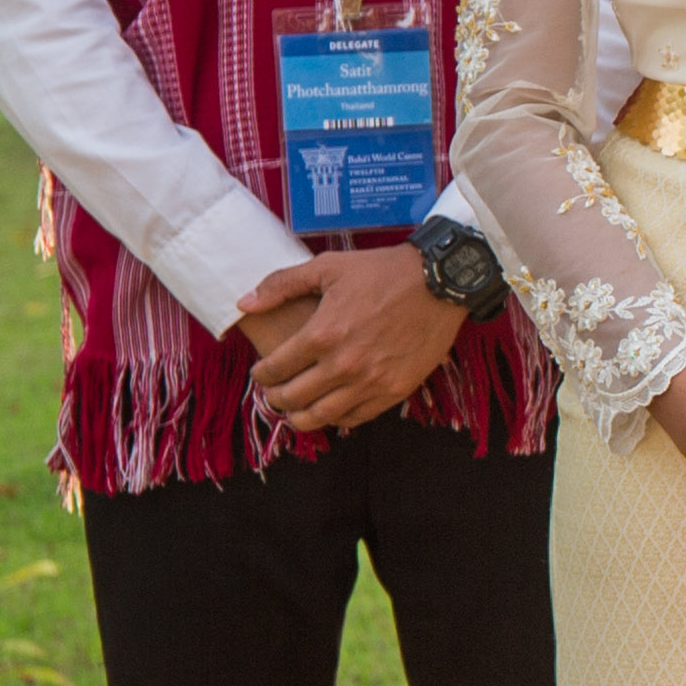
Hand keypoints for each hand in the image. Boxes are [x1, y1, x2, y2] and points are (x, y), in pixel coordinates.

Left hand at [238, 246, 463, 432]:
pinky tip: (331, 410)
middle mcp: (343, 365)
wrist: (440, 281)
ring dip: (300, 417)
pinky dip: (337, 418)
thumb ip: (282, 284)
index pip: (275, 369)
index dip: (261, 374)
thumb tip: (245, 302)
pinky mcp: (394, 390)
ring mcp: (370, 381)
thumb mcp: (328, 267)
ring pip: (321, 417)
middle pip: (293, 398)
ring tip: (295, 411)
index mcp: (322, 334)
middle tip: (274, 393)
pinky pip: (356, 417)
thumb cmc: (383, 271)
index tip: (262, 372)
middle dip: (275, 398)